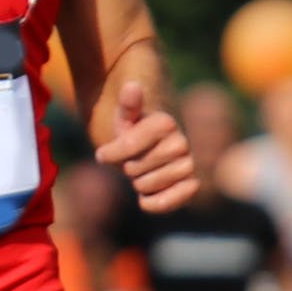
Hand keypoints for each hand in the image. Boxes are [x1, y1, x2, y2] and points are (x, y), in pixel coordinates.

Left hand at [99, 81, 196, 212]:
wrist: (146, 142)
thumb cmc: (129, 127)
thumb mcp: (122, 115)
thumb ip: (127, 105)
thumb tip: (132, 87)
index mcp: (165, 123)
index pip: (129, 146)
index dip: (112, 152)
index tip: (103, 153)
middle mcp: (181, 142)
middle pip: (135, 169)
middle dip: (126, 166)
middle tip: (130, 160)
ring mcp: (186, 163)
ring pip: (149, 185)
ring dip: (137, 182)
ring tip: (140, 172)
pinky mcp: (189, 183)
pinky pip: (181, 196)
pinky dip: (161, 202)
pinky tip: (146, 199)